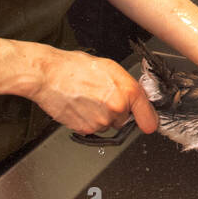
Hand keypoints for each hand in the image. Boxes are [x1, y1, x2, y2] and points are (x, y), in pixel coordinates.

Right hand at [28, 47, 158, 135]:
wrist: (49, 76)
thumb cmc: (75, 68)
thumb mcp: (110, 68)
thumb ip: (127, 85)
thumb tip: (137, 98)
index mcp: (127, 91)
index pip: (148, 115)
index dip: (148, 120)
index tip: (148, 124)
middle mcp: (117, 108)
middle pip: (124, 119)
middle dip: (116, 111)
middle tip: (101, 96)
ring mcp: (101, 121)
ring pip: (108, 125)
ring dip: (101, 116)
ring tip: (88, 98)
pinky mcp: (86, 130)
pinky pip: (93, 130)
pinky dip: (88, 121)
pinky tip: (81, 106)